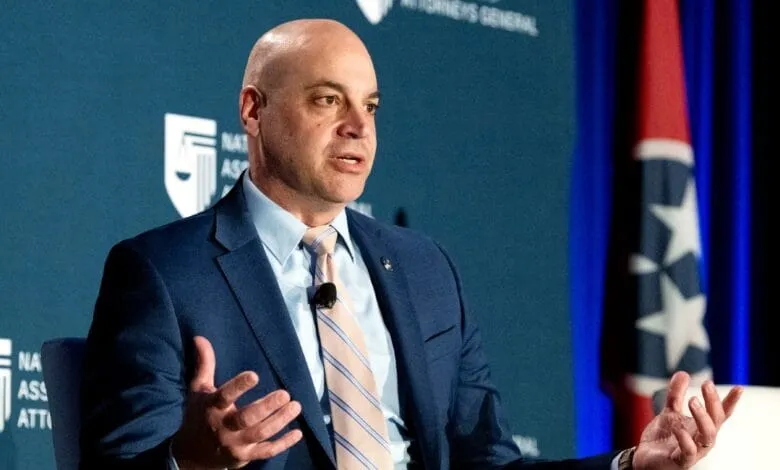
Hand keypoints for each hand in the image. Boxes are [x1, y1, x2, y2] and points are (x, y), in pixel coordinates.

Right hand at [172, 336, 302, 468]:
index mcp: (212, 408)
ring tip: (296, 406)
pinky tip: (298, 432)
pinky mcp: (245, 457)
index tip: (255, 375)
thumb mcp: (198, 390)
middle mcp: (223, 428)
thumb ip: (204, 364)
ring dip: (280, 421)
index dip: (238, 386)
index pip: (224, 396)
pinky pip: (266, 451)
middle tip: (285, 394)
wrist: (191, 456)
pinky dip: (283, 444)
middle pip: (246, 418)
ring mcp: (235, 444)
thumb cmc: (198, 415)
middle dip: (266, 407)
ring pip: (260, 434)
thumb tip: (200, 337)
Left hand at [631, 371, 741, 469]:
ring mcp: (694, 451)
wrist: (646, 458)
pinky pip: (689, 452)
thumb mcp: (669, 412)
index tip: (739, 388)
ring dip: (702, 417)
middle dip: (713, 402)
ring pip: (707, 436)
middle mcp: (702, 439)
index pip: (720, 414)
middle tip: (706, 384)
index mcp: (702, 427)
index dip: (730, 402)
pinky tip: (678, 427)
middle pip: (716, 421)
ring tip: (692, 400)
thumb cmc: (663, 438)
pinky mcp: (681, 461)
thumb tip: (684, 373)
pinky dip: (685, 439)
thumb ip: (676, 395)